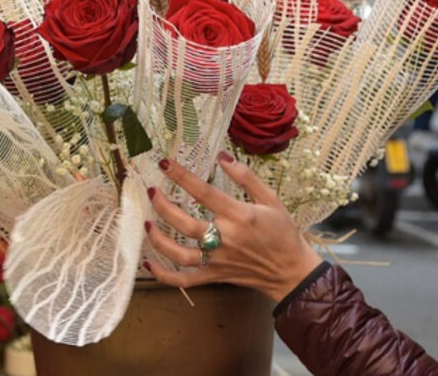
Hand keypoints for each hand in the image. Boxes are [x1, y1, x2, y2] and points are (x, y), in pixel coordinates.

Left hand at [143, 153, 321, 302]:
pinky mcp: (214, 276)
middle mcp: (225, 239)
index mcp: (240, 216)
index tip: (164, 163)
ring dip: (158, 239)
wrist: (291, 270)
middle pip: (184, 224)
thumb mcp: (271, 199)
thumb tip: (222, 157)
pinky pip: (184, 280)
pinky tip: (148, 262)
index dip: (182, 176)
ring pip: (179, 253)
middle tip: (152, 190)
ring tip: (146, 222)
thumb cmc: (282, 232)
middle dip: (163, 206)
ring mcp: (218, 261)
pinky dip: (163, 274)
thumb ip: (246, 178)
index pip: (204, 193)